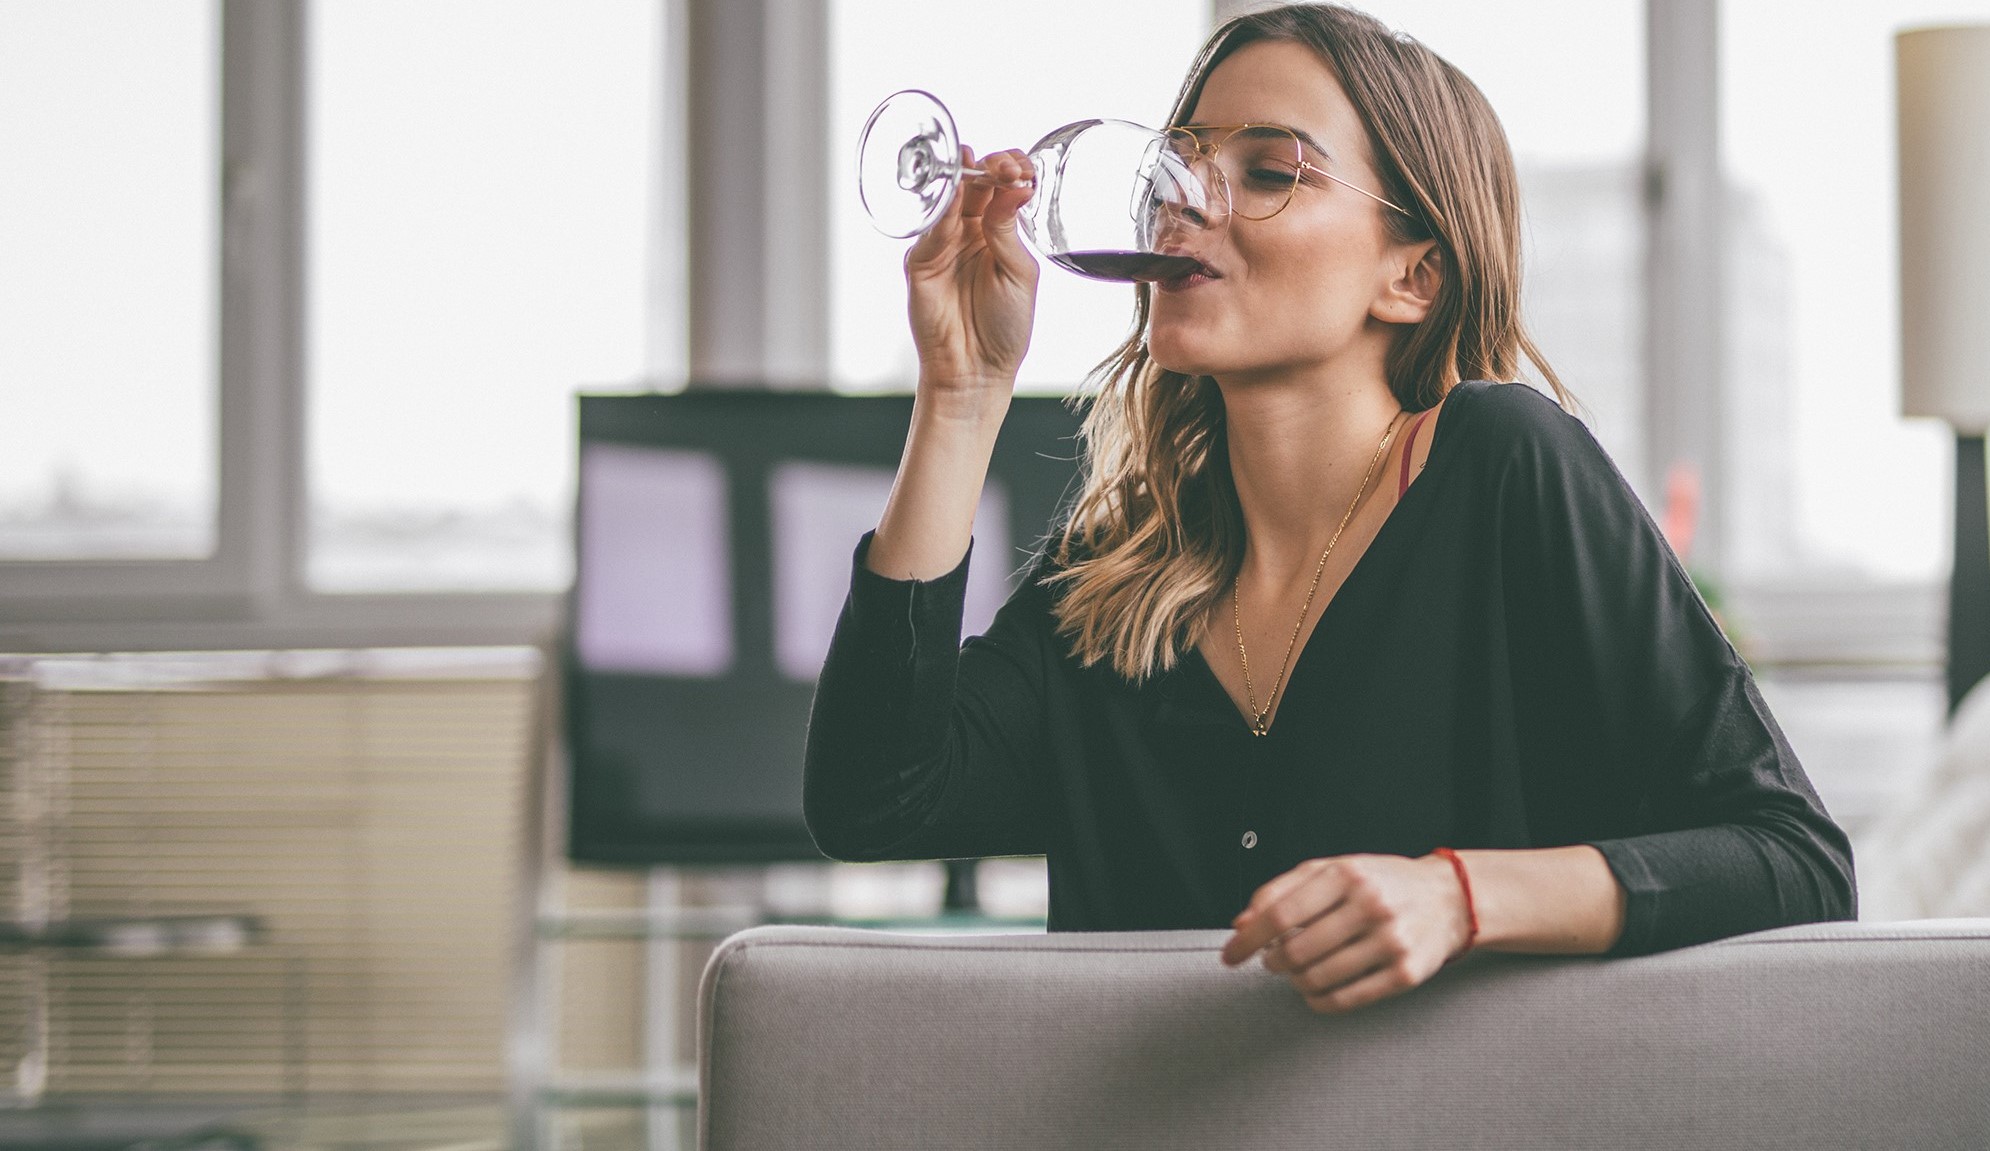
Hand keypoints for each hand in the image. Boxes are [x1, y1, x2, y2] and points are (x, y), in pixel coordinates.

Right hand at [904, 146, 1038, 418]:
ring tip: (979, 167)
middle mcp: (968, 231)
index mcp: (998, 231)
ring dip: (962, 178)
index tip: (1022, 169)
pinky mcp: (920, 262)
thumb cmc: (1005, 327)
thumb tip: (1015, 185)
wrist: (976, 369)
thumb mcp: (1019, 273)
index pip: (1000, 186)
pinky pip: (929, 230)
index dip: (1009, 170)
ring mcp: (942, 244)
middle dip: (988, 166)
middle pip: (973, 183)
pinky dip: (941, 211)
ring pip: (948, 198)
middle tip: (1002, 164)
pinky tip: (954, 197)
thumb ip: (1009, 229)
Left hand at [1221, 853, 1472, 1012]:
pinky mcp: (1405, 975)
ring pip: (1317, 978)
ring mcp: (1390, 942)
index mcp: (1346, 874)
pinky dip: (1318, 1001)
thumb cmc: (1380, 882)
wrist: (1447, 899)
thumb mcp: (1331, 870)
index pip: (1280, 913)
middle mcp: (1370, 905)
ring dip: (1295, 981)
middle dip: (1273, 962)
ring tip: (1298, 971)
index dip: (1247, 940)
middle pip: (1295, 950)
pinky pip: (1345, 1000)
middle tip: (1273, 960)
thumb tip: (1241, 923)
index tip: (1230, 955)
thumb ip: (1282, 891)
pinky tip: (1316, 990)